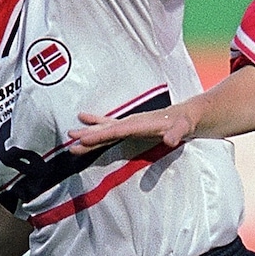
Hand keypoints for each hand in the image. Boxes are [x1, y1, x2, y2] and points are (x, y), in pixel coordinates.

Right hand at [67, 105, 196, 154]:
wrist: (184, 115)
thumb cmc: (184, 122)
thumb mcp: (184, 128)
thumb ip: (177, 133)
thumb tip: (170, 140)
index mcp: (140, 123)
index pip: (117, 130)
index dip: (101, 135)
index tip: (85, 139)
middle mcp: (131, 122)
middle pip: (106, 129)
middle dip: (89, 134)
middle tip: (70, 139)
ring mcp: (129, 124)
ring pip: (104, 128)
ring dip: (88, 131)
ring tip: (70, 133)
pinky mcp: (129, 127)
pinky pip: (109, 127)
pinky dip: (96, 126)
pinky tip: (84, 122)